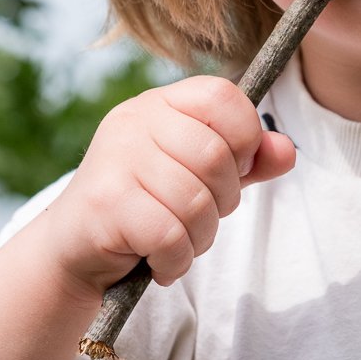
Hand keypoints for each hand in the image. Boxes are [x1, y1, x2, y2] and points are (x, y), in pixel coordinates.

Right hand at [38, 76, 295, 295]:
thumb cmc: (146, 206)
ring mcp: (115, 160)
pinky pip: (170, 235)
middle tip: (198, 218)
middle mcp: (134, 121)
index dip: (244, 138)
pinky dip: (176, 260)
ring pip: (195, 201)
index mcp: (160, 104)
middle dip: (223, 201)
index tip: (234, 170)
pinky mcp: (105, 204)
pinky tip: (160, 262)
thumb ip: (247, 162)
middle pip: (216, 157)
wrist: (73, 249)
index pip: (224, 96)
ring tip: (178, 243)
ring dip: (199, 237)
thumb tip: (287, 151)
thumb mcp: (202, 177)